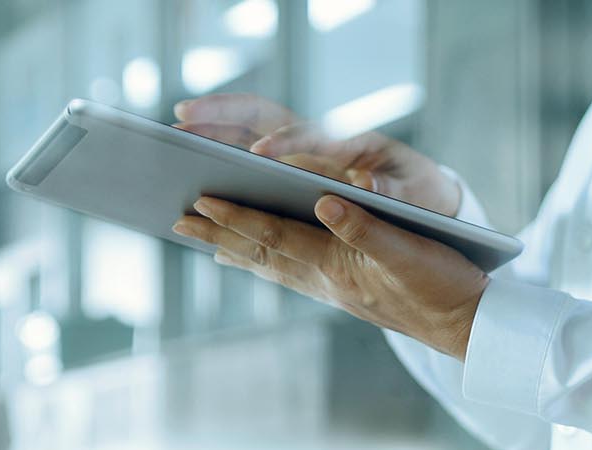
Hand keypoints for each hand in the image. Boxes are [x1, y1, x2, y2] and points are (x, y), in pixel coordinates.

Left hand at [172, 194, 488, 359]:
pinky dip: (264, 262)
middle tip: (177, 220)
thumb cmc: (443, 285)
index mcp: (337, 264)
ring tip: (201, 239)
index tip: (200, 201)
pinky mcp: (345, 292)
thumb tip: (324, 202)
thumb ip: (365, 227)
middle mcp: (326, 280)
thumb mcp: (409, 252)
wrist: (468, 326)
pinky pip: (290, 274)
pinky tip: (253, 260)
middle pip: (260, 253)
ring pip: (271, 265)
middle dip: (218, 236)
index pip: (275, 235)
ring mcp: (333, 289)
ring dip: (234, 249)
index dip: (237, 217)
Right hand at [174, 94, 461, 215]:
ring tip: (171, 142)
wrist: (420, 194)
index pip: (309, 134)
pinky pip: (243, 158)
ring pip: (244, 132)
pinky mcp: (287, 168)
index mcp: (347, 142)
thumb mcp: (413, 191)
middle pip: (261, 116)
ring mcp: (298, 152)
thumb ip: (392, 189)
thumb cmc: (417, 192)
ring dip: (208, 131)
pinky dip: (216, 160)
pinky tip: (188, 180)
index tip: (261, 154)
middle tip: (181, 118)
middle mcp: (316, 140)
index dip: (286, 143)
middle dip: (223, 113)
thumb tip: (368, 186)